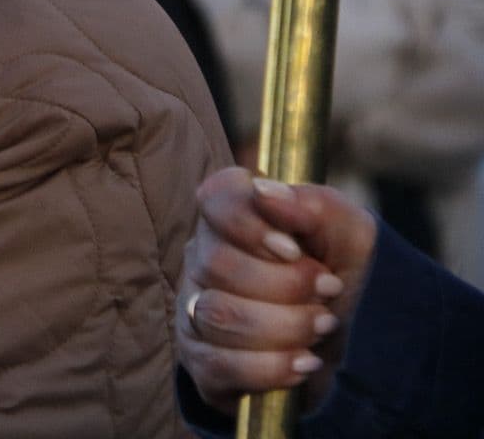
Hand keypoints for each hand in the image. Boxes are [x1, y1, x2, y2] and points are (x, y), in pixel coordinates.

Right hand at [176, 167, 378, 414]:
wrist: (362, 349)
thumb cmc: (346, 278)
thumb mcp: (351, 236)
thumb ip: (314, 205)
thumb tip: (265, 193)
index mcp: (234, 218)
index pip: (214, 201)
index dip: (250, 225)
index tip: (294, 248)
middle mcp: (204, 259)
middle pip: (217, 264)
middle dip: (284, 284)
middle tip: (329, 291)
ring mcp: (197, 311)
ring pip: (218, 315)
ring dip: (283, 326)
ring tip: (323, 327)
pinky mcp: (202, 362)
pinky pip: (219, 364)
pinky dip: (270, 367)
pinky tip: (304, 362)